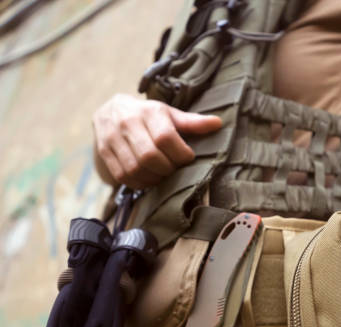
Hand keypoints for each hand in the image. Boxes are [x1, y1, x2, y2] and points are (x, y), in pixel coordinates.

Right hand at [92, 94, 221, 188]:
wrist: (110, 111)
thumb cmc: (147, 116)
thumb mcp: (169, 114)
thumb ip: (192, 122)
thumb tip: (218, 124)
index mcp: (148, 112)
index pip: (165, 138)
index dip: (180, 153)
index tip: (188, 157)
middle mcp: (127, 123)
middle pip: (149, 156)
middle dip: (167, 168)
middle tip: (175, 169)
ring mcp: (112, 139)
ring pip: (135, 169)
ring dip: (154, 178)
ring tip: (163, 175)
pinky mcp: (104, 153)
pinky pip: (123, 176)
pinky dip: (140, 182)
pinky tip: (149, 179)